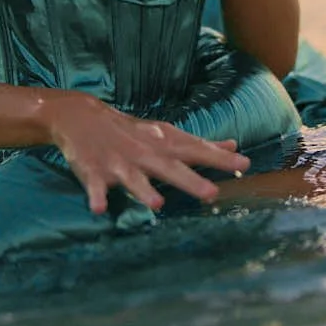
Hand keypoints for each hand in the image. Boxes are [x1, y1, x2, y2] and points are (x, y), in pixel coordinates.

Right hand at [39, 90, 250, 213]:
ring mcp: (119, 163)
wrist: (82, 117)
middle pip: (170, 168)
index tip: (244, 165)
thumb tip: (233, 147)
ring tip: (157, 204)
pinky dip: (97, 196)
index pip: (196, 151)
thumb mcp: (167, 134)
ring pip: (134, 179)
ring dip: (144, 191)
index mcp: (164, 144)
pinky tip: (100, 209)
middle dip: (190, 181)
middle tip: (212, 194)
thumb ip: (199, 145)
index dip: (219, 159)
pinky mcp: (94, 172)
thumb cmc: (133, 132)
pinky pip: (95, 187)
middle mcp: (145, 153)